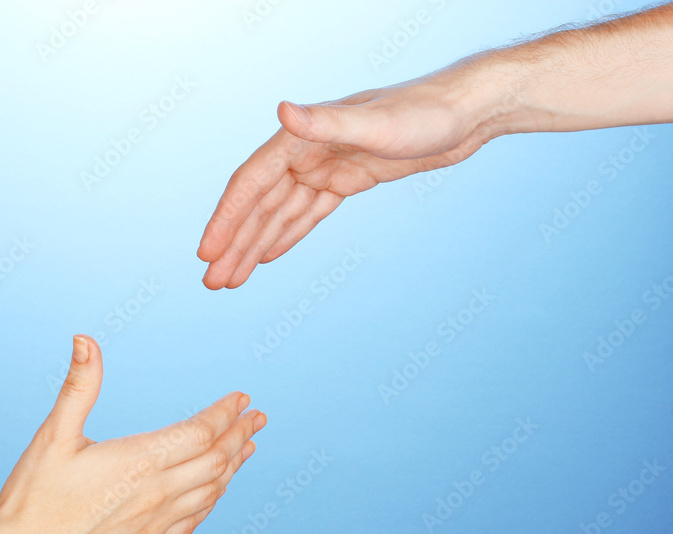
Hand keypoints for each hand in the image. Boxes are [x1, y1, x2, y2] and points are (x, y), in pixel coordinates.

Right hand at [0, 335, 266, 533]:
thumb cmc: (32, 500)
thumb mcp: (52, 437)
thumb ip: (78, 387)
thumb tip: (85, 340)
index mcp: (138, 462)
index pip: (199, 432)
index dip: (224, 413)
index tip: (241, 399)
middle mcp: (156, 495)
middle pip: (216, 460)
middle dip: (239, 434)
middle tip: (257, 417)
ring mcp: (155, 526)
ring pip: (211, 492)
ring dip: (233, 466)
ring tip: (247, 447)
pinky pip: (195, 520)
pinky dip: (213, 498)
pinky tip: (216, 490)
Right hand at [197, 67, 501, 289]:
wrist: (466, 113)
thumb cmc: (425, 114)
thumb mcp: (378, 124)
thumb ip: (327, 123)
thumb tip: (284, 111)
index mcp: (301, 138)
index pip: (251, 184)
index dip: (226, 220)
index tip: (206, 254)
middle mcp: (306, 151)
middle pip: (259, 206)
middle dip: (234, 244)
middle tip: (212, 283)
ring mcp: (325, 166)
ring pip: (279, 214)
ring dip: (253, 245)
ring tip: (231, 280)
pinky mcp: (347, 178)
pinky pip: (306, 213)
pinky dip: (285, 235)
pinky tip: (267, 255)